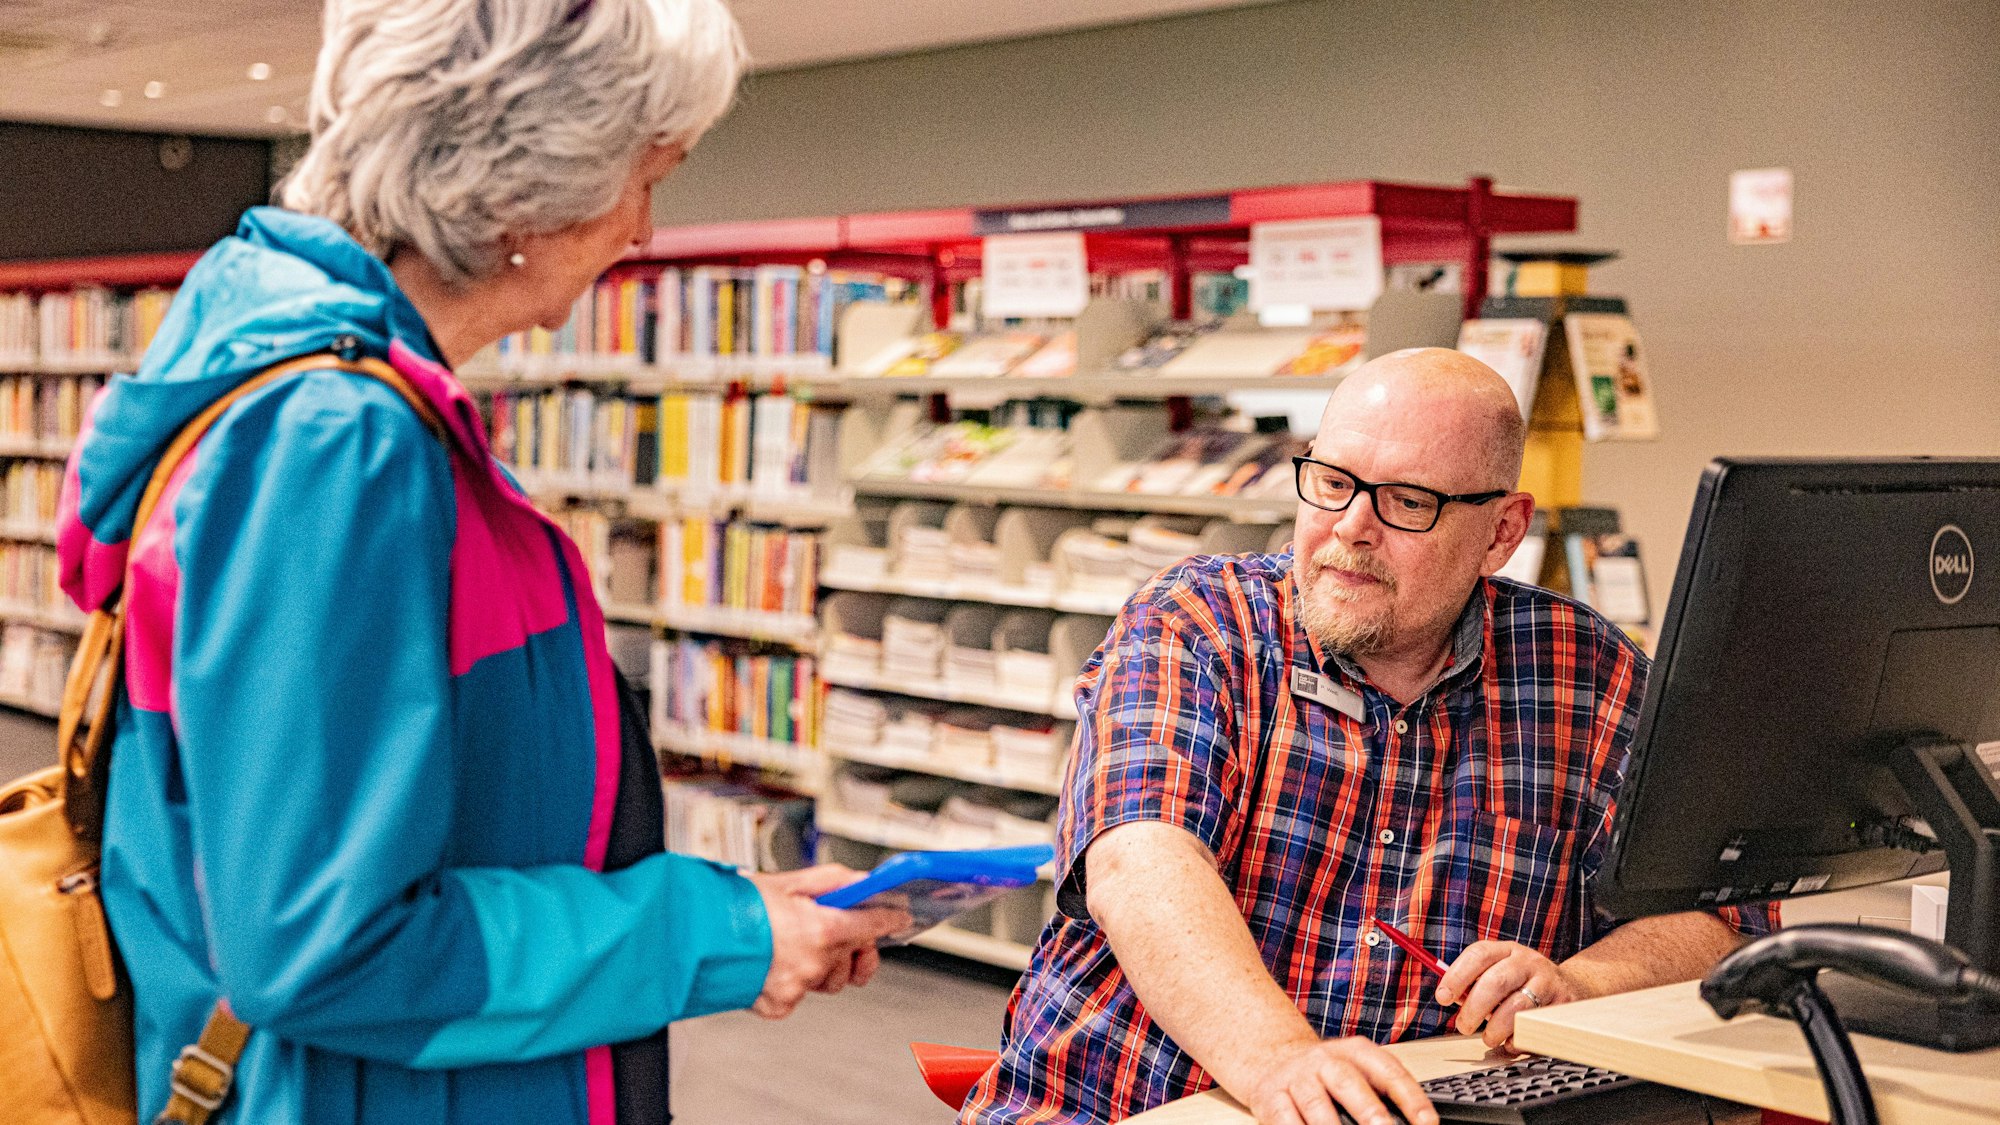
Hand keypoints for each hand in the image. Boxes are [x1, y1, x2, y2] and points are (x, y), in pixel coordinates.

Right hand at [747, 864, 910, 1019]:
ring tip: (794, 943)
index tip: (899, 918)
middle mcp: (814, 963)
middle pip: (852, 955)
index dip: (888, 919)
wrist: (694, 939)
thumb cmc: (734, 908)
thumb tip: (859, 881)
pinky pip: (801, 993)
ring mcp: (798, 988)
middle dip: (848, 941)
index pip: (872, 925)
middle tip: (833, 927)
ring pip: (830, 979)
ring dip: (823, 963)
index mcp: (821, 930)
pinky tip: (774, 961)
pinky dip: (792, 978)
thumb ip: (830, 881)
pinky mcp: (780, 1005)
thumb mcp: (786, 883)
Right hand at [1242, 1036, 1436, 1124]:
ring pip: (1315, 1103)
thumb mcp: (1356, 1072)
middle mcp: (1324, 1060)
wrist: (1272, 1058)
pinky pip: (1285, 1117)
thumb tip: (1414, 1122)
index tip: (1427, 1124)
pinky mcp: (1271, 1096)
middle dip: (1368, 1109)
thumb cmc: (1325, 1074)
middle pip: (1348, 1081)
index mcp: (1355, 1052)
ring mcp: (1296, 1077)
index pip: (1388, 1071)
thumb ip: (1381, 1093)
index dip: (1411, 1098)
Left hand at [1435, 941, 1591, 1049]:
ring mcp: (1549, 983)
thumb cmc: (1521, 985)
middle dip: (1474, 1009)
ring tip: (1488, 1038)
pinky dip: (1518, 1040)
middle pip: (1495, 982)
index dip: (1457, 976)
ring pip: (1516, 1008)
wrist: (1571, 987)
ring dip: (1495, 1029)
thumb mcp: (1499, 973)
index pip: (1479, 955)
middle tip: (1463, 1026)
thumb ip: (1474, 983)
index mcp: (1507, 950)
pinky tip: (1511, 1041)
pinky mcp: (1563, 1006)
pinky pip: (1535, 1028)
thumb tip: (1448, 996)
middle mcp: (1529, 962)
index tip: (1442, 997)